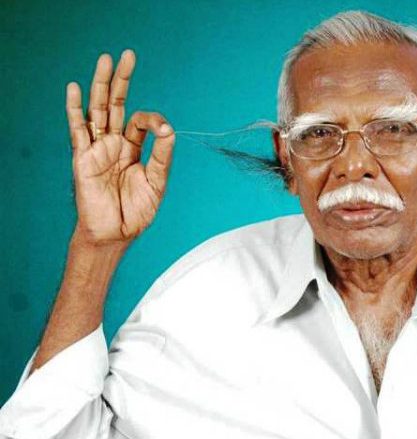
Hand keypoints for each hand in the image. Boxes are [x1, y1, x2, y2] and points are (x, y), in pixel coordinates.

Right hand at [66, 50, 174, 246]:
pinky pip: (78, 130)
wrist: (116, 234)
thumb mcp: (157, 181)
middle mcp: (113, 144)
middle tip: (128, 55)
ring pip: (97, 110)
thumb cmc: (136, 211)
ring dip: (100, 85)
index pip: (140, 122)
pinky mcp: (84, 158)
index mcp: (132, 149)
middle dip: (122, 80)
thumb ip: (162, 155)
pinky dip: (76, 109)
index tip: (163, 128)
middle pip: (115, 104)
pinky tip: (76, 89)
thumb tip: (169, 128)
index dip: (153, 119)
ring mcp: (97, 149)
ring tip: (105, 60)